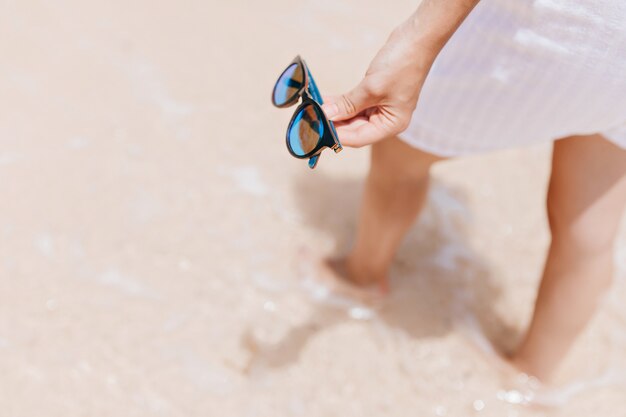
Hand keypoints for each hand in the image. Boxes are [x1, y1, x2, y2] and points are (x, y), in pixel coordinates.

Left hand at [322, 23, 433, 147]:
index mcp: (392, 125)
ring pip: (352, 117)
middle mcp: (387, 120)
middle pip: (354, 130)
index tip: (317, 129)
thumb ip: (348, 104)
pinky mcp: (375, 96)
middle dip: (334, 124)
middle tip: (312, 119)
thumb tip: (326, 116)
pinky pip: (354, 105)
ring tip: (316, 109)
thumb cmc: (403, 64)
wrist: (417, 39)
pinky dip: (341, 103)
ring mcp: (381, 108)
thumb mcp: (372, 87)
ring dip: (335, 113)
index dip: (337, 135)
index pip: (359, 138)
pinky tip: (326, 100)